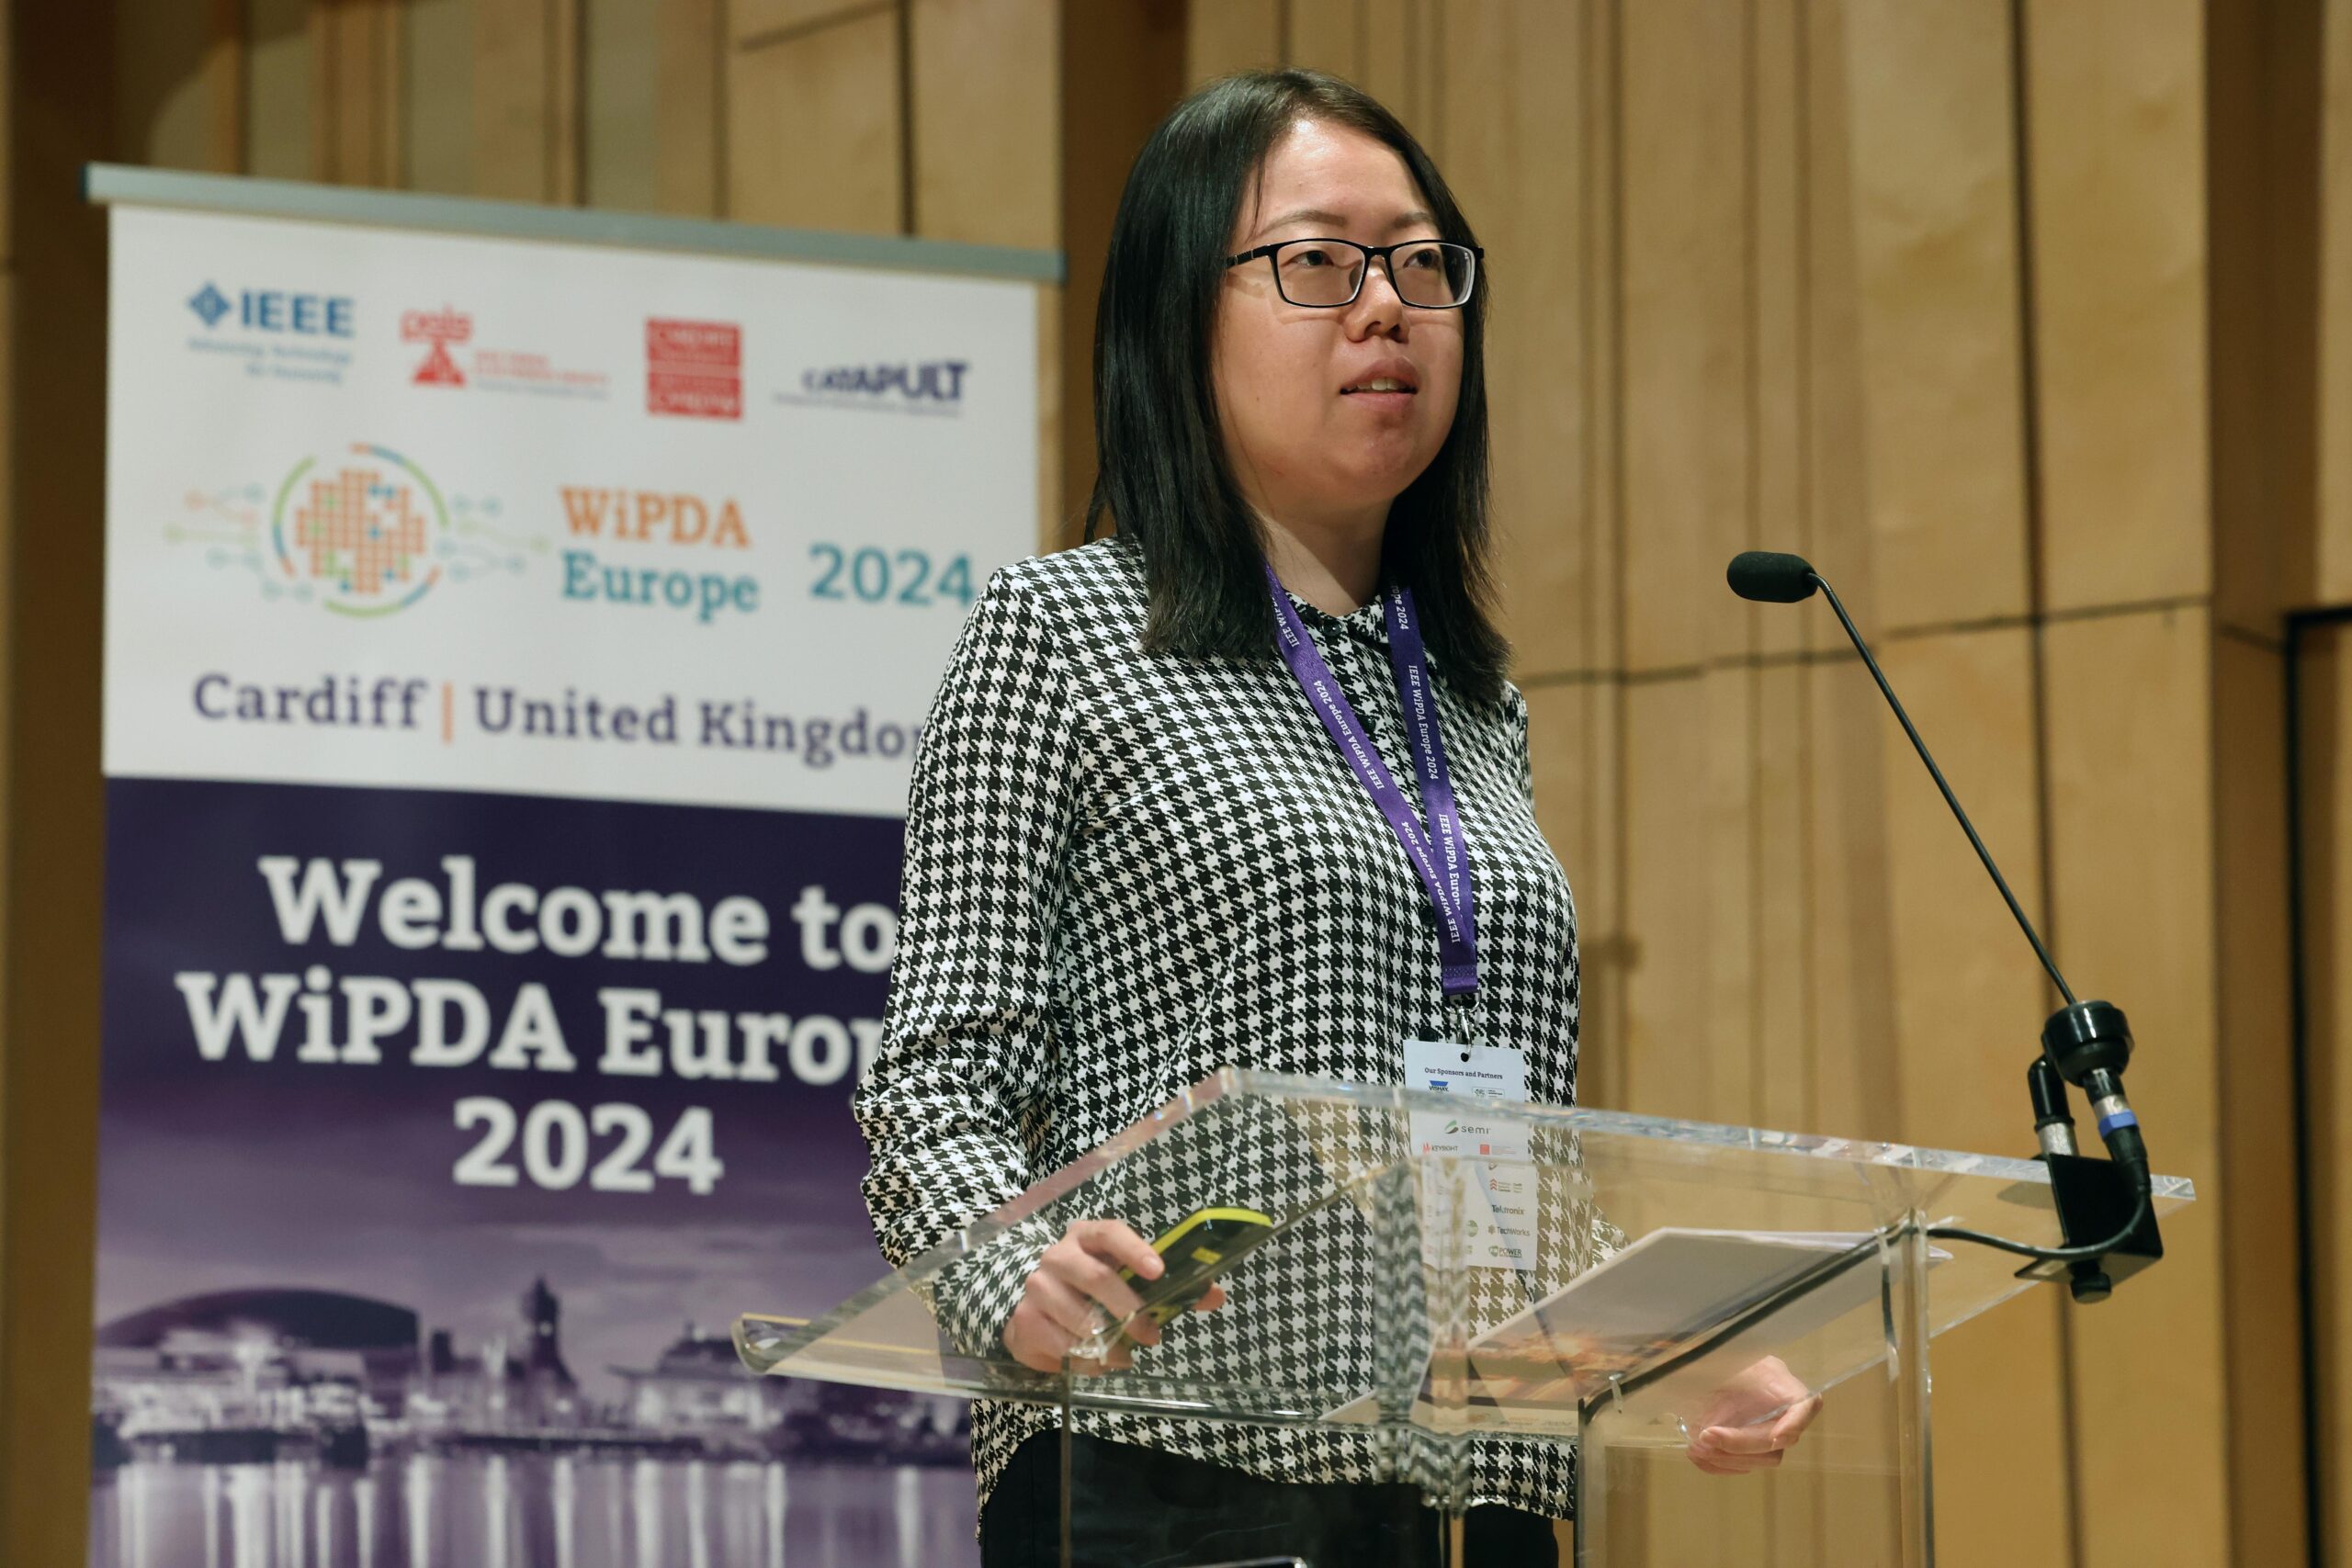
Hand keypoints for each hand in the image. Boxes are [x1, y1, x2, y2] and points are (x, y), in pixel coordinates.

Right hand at [1001, 1217, 1228, 1373]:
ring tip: (1126, 1356)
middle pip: (1096, 1277)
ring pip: (1079, 1317)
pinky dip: (1086, 1360)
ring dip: (1109, 1342)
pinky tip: (1098, 1362)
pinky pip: (1062, 1345)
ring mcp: (1037, 1286)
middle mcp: (1058, 1254)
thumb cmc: (1089, 1291)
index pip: (1111, 1232)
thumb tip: (1215, 1295)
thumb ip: (1169, 1288)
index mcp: (1088, 1236)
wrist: (1033, 1312)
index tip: (1158, 1271)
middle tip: (1153, 1335)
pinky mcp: (1025, 1320)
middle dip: (1129, 1308)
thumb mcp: (1125, 1282)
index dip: (1134, 1249)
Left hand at [1684, 1355, 1821, 1475]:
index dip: (1795, 1423)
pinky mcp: (1746, 1449)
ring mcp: (1765, 1433)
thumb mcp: (1724, 1356)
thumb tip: (1713, 1394)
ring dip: (1728, 1459)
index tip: (1777, 1437)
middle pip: (1776, 1442)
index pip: (1806, 1404)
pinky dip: (1716, 1465)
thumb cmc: (1717, 1357)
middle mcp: (1780, 1413)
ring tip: (1696, 1446)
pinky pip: (1739, 1466)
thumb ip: (1725, 1371)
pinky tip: (1696, 1453)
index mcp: (1780, 1383)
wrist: (1703, 1368)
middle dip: (1741, 1445)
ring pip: (1762, 1459)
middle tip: (1706, 1436)